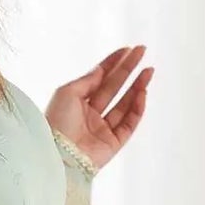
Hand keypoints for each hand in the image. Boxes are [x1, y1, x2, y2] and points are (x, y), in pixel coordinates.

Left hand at [45, 44, 152, 171]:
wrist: (58, 154)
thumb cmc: (56, 123)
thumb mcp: (67, 92)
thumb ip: (87, 80)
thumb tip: (101, 69)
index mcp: (77, 102)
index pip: (99, 78)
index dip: (112, 63)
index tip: (126, 50)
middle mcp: (91, 115)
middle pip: (114, 88)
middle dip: (128, 69)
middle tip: (142, 51)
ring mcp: (103, 129)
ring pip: (125, 104)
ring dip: (137, 86)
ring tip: (149, 70)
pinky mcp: (113, 143)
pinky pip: (129, 123)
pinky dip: (137, 108)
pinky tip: (142, 92)